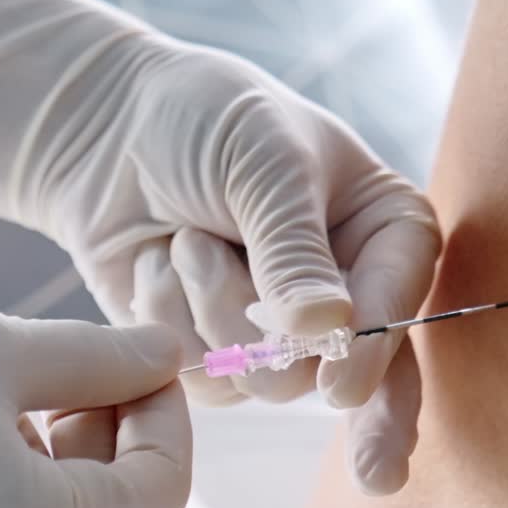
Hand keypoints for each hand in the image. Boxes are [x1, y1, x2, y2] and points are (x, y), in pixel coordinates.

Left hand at [0, 0, 440, 494]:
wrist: (106, 126)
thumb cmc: (201, 119)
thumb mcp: (261, 163)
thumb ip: (294, 249)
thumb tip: (330, 330)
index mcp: (384, 232)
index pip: (400, 306)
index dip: (371, 353)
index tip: (338, 388)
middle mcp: (343, 292)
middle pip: (331, 369)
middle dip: (256, 320)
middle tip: (198, 242)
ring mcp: (276, 329)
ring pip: (259, 380)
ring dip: (202, 303)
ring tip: (183, 236)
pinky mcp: (213, 350)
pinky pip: (202, 376)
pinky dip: (166, 315)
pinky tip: (153, 262)